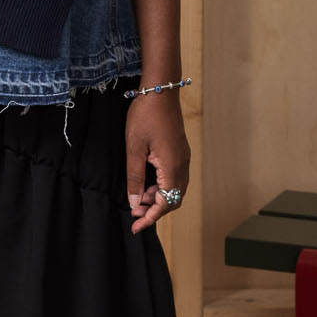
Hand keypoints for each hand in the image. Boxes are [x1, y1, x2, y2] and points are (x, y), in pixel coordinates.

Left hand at [125, 91, 188, 234]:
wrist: (160, 89)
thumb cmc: (145, 116)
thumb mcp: (134, 148)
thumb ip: (135, 178)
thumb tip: (135, 203)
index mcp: (172, 166)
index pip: (166, 203)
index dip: (150, 218)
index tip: (135, 227)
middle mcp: (182, 165)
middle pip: (174, 199)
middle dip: (155, 210)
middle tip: (134, 212)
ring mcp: (183, 157)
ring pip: (175, 188)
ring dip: (158, 197)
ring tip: (137, 196)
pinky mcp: (180, 151)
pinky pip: (174, 177)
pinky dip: (161, 185)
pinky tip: (146, 181)